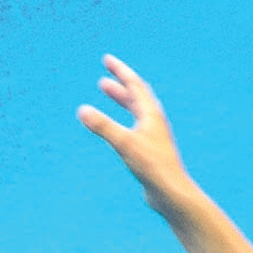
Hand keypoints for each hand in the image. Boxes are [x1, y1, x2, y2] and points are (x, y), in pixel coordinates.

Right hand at [75, 54, 195, 206]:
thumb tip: (82, 110)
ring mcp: (153, 135)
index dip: (120, 71)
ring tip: (106, 90)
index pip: (134, 85)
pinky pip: (134, 125)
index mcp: (151, 114)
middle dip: (119, 83)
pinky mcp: (150, 149)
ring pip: (135, 109)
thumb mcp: (124, 144)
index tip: (107, 59)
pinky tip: (116, 124)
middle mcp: (153, 121)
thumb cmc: (152, 167)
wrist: (171, 192)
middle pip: (135, 95)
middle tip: (103, 76)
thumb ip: (103, 126)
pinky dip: (122, 117)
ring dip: (120, 98)